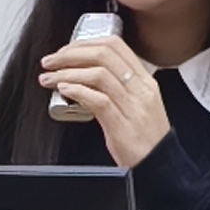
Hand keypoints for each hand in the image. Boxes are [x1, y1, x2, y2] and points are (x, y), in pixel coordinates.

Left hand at [39, 34, 172, 169]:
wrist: (159, 167)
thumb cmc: (144, 140)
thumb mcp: (136, 105)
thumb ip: (117, 87)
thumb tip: (84, 75)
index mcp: (144, 81)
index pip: (115, 45)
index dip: (84, 43)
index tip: (65, 50)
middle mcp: (141, 89)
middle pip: (104, 55)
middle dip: (70, 54)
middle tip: (51, 62)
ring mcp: (133, 106)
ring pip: (99, 74)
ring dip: (67, 73)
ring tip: (50, 79)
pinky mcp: (123, 125)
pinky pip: (99, 100)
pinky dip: (77, 91)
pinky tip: (64, 91)